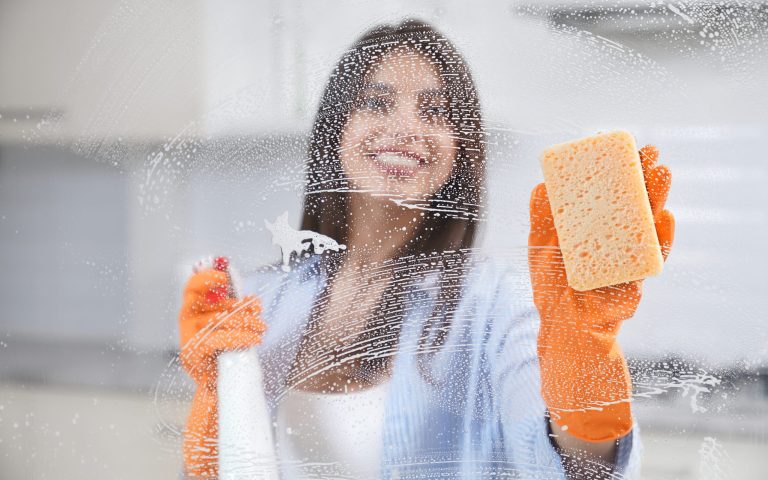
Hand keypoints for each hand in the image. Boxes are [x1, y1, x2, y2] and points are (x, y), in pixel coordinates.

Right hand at [178, 266, 265, 477]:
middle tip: (259, 310)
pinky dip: (241, 338)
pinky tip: (253, 341)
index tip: (226, 273)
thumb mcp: (232, 328)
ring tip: (261, 330)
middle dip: (241, 305)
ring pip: (221, 320)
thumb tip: (249, 294)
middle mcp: (187, 321)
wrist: (219, 391)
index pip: (193, 285)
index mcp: (194, 310)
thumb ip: (235, 309)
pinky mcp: (194, 353)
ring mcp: (188, 337)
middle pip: (214, 302)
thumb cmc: (227, 356)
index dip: (209, 275)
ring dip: (247, 323)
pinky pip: (220, 339)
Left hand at [528, 145, 673, 441]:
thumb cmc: (552, 287)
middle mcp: (616, 241)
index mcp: (595, 229)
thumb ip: (541, 218)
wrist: (562, 329)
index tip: (626, 147)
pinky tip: (665, 218)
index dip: (621, 172)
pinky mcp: (636, 282)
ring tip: (663, 174)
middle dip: (644, 178)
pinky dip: (661, 239)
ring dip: (657, 199)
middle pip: (635, 205)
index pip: (613, 194)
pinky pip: (651, 259)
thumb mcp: (540, 248)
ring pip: (647, 226)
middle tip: (651, 152)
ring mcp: (628, 261)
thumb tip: (540, 185)